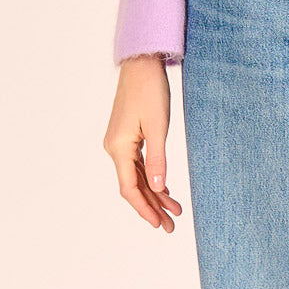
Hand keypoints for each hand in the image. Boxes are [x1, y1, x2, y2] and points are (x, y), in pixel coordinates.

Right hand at [103, 55, 183, 230]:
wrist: (142, 63)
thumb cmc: (150, 90)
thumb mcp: (158, 126)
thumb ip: (157, 160)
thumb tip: (157, 189)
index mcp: (118, 147)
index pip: (130, 188)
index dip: (144, 209)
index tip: (158, 224)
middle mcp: (114, 148)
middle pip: (133, 186)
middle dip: (153, 206)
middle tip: (171, 225)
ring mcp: (119, 142)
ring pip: (136, 176)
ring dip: (154, 193)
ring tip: (173, 210)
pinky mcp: (126, 135)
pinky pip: (137, 163)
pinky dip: (150, 177)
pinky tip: (164, 188)